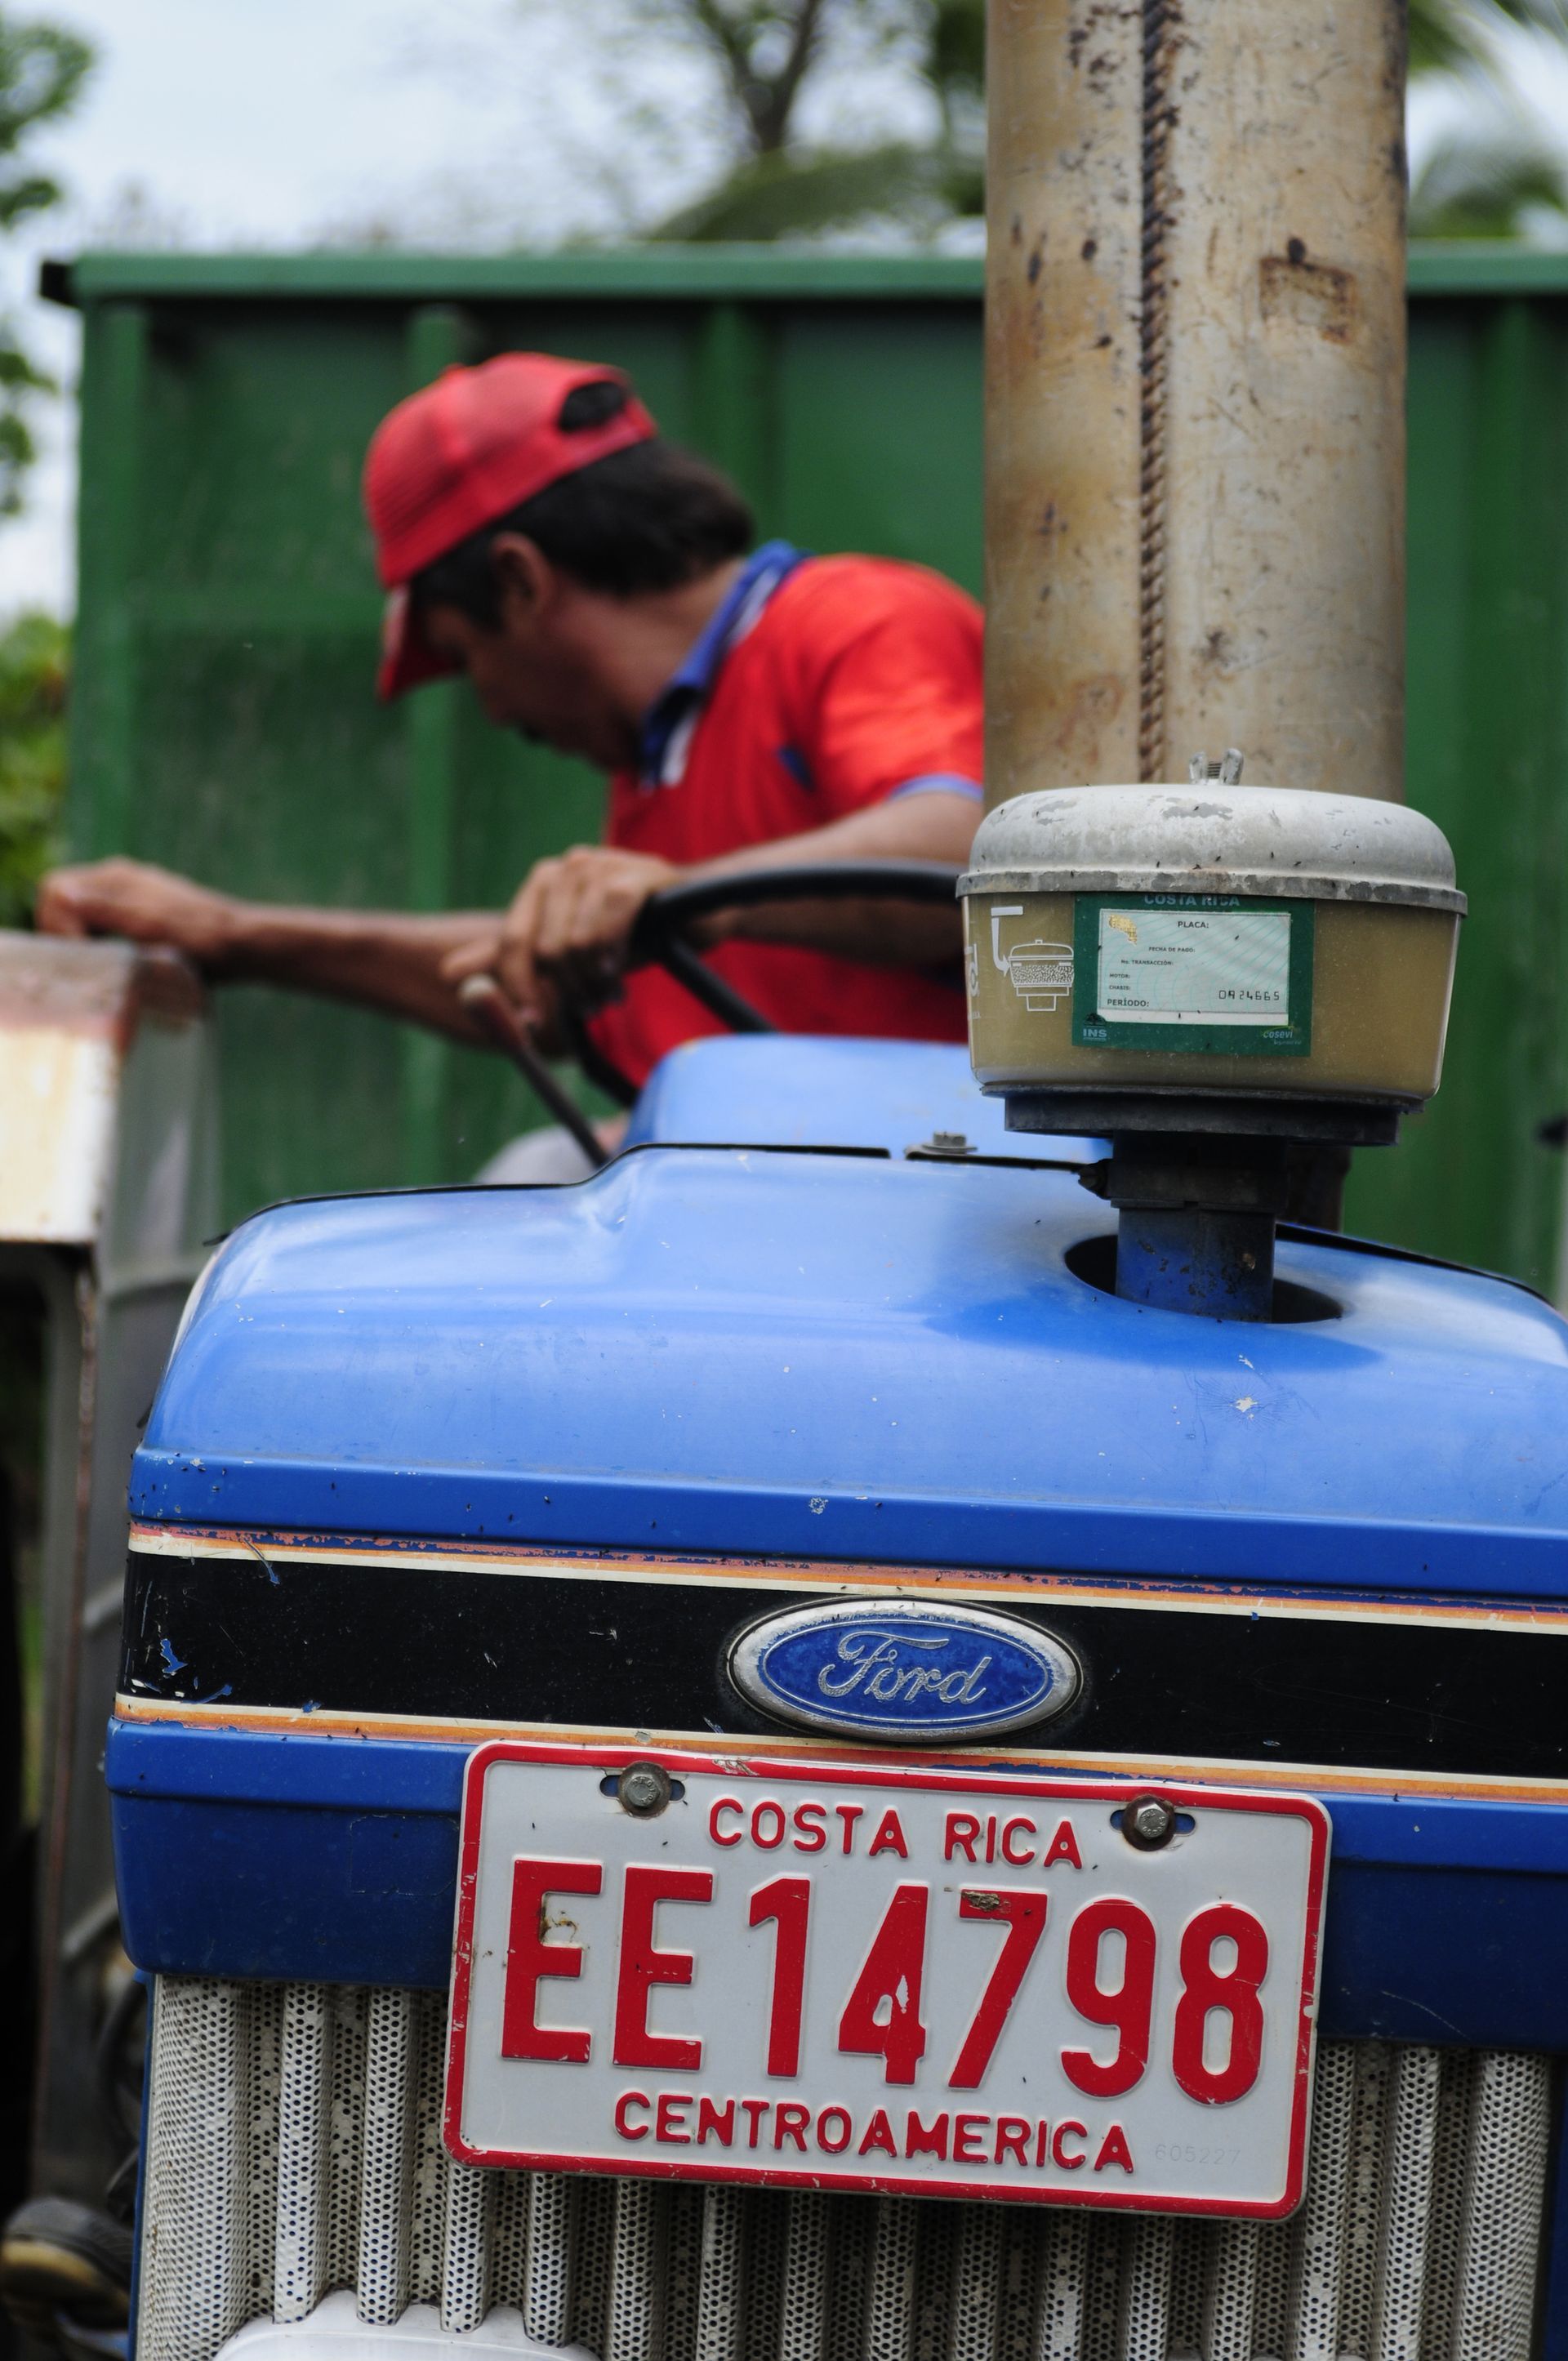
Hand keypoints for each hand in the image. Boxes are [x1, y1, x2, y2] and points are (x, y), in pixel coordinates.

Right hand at [35, 858, 241, 967]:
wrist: (246, 945)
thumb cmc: (201, 940)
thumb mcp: (148, 927)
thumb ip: (103, 910)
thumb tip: (60, 895)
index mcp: (114, 878)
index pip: (54, 890)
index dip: (54, 924)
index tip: (77, 956)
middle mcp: (118, 879)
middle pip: (62, 900)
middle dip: (61, 933)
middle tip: (80, 967)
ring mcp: (131, 893)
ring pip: (80, 913)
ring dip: (79, 938)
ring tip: (94, 967)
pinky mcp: (143, 910)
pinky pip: (101, 920)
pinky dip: (97, 940)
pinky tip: (113, 961)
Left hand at [442, 845, 681, 1025]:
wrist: (701, 912)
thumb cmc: (634, 933)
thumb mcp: (568, 951)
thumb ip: (513, 957)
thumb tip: (448, 971)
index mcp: (542, 883)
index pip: (511, 942)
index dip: (519, 989)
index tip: (534, 1026)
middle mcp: (564, 868)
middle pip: (542, 950)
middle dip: (566, 990)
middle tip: (591, 1006)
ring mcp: (598, 866)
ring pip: (573, 945)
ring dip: (593, 982)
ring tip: (612, 989)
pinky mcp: (632, 876)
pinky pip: (605, 932)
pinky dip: (613, 961)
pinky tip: (623, 969)